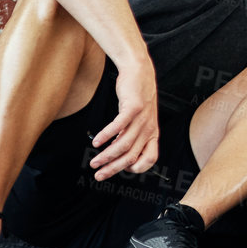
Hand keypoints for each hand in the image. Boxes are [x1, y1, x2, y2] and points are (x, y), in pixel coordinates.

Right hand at [89, 60, 159, 180]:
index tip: (121, 169)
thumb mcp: (140, 120)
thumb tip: (117, 154)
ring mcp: (142, 118)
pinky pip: (119, 126)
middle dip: (114, 169)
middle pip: (132, 156)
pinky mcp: (133, 108)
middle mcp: (149, 128)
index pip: (150, 159)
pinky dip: (106, 136)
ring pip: (124, 144)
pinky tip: (96, 142)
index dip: (136, 168)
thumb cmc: (137, 98)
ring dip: (106, 156)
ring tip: (94, 162)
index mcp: (152, 134)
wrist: (140, 72)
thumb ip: (131, 136)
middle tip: (99, 175)